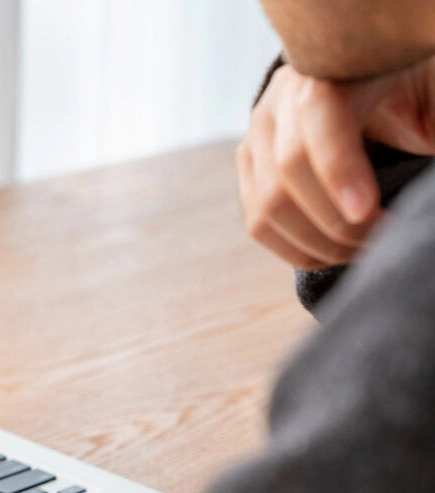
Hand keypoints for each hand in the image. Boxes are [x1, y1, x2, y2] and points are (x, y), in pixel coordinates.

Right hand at [237, 61, 434, 269]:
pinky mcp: (249, 170)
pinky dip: (298, 250)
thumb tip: (429, 166)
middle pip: (286, 174)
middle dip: (336, 223)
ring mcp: (257, 135)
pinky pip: (259, 224)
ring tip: (363, 251)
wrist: (380, 86)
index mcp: (332, 66)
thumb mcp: (432, 92)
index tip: (365, 212)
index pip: (318, 114)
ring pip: (268, 207)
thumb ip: (431, 119)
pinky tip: (335, 253)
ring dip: (318, 244)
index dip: (337, 168)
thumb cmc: (416, 91)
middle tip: (384, 242)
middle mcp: (281, 97)